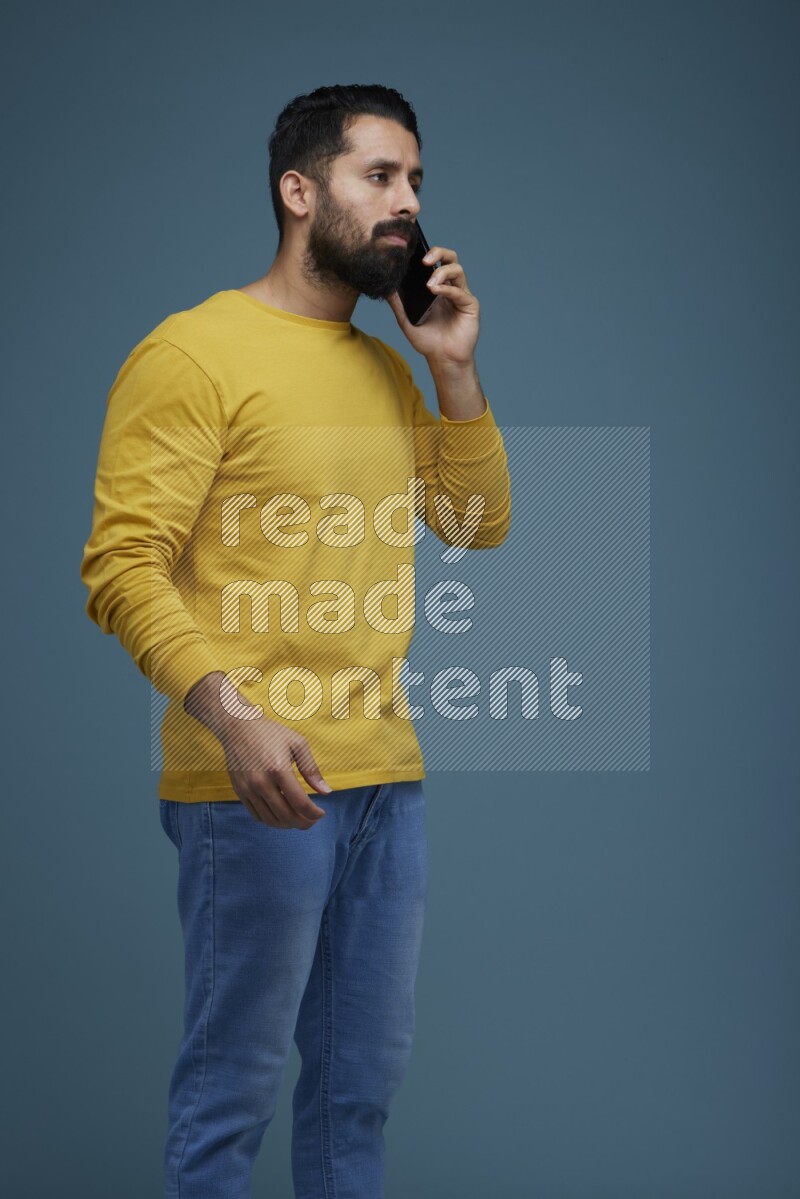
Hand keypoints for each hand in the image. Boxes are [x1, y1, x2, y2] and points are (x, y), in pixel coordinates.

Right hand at [184, 670, 330, 827]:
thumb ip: (311, 769)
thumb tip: (326, 792)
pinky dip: (271, 820)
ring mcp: (248, 789)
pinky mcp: (239, 791)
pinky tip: (280, 815)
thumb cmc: (271, 733)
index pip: (300, 803)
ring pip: (270, 819)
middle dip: (303, 823)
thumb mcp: (297, 743)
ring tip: (298, 819)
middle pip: (286, 816)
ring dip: (287, 825)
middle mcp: (261, 783)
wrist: (237, 726)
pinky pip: (256, 815)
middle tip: (311, 820)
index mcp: (279, 769)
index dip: (313, 813)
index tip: (321, 814)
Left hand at [386, 245, 479, 366]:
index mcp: (437, 286)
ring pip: (457, 270)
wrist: (443, 360)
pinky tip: (436, 291)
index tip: (412, 253)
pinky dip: (447, 289)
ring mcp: (461, 294)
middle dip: (438, 253)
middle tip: (424, 260)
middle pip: (450, 258)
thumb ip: (397, 303)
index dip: (427, 253)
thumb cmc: (428, 341)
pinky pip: (460, 291)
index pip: (435, 261)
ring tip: (429, 285)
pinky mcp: (470, 305)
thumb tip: (385, 286)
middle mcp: (450, 287)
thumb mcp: (406, 321)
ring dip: (442, 273)